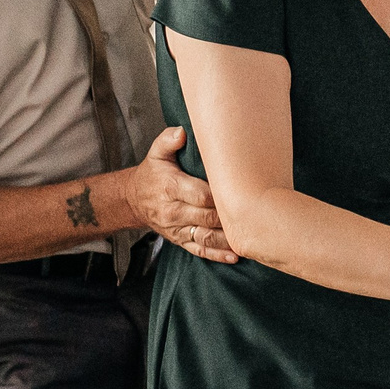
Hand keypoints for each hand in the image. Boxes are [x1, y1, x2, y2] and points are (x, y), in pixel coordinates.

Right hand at [126, 128, 239, 263]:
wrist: (134, 199)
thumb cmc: (152, 173)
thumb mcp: (156, 153)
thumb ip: (169, 140)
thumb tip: (182, 132)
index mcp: (171, 187)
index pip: (201, 195)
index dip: (222, 195)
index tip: (241, 191)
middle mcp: (173, 211)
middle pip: (207, 217)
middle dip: (230, 217)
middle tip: (255, 214)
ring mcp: (176, 229)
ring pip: (205, 237)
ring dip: (227, 240)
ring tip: (250, 238)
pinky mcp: (180, 240)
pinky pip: (199, 250)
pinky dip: (217, 255)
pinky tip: (235, 256)